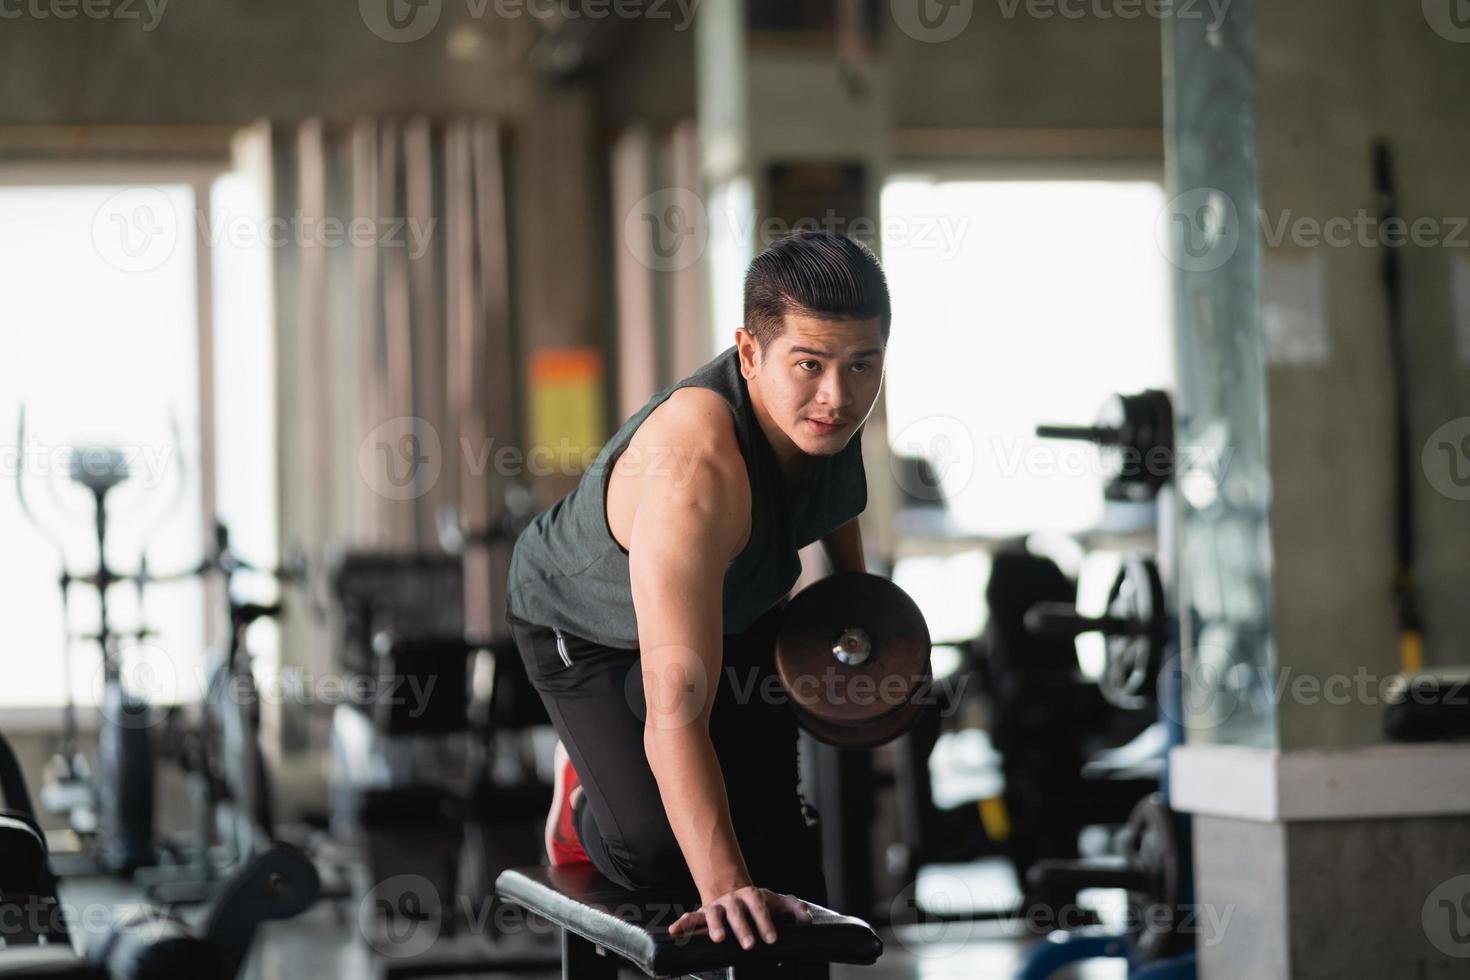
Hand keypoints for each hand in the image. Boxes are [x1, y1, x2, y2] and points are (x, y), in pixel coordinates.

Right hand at [667, 886, 813, 948]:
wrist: (731, 890)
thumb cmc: (756, 901)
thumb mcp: (777, 901)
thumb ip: (794, 907)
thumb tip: (808, 919)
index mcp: (751, 896)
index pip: (760, 909)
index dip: (766, 923)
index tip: (771, 938)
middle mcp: (732, 901)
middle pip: (737, 913)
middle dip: (743, 928)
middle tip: (749, 944)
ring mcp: (716, 907)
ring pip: (713, 914)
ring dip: (714, 925)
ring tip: (717, 938)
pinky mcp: (702, 914)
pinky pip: (690, 918)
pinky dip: (682, 923)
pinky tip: (673, 931)